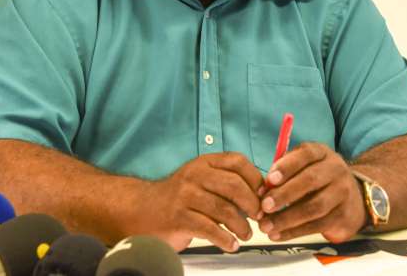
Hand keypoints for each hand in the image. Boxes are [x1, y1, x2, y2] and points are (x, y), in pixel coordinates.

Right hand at [136, 152, 262, 251]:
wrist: (143, 210)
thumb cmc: (180, 198)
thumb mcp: (202, 180)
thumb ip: (227, 183)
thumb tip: (261, 195)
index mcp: (204, 163)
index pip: (237, 161)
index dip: (256, 178)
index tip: (263, 195)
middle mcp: (195, 175)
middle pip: (234, 186)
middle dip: (252, 204)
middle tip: (259, 218)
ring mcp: (185, 196)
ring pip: (224, 210)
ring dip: (241, 226)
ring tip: (246, 235)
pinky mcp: (179, 218)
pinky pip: (210, 229)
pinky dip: (225, 240)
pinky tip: (231, 244)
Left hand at [258, 142, 365, 242]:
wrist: (354, 198)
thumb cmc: (318, 179)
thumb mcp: (305, 166)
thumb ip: (284, 172)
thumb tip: (264, 188)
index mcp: (322, 153)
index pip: (306, 154)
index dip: (287, 166)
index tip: (269, 180)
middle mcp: (336, 170)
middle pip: (310, 181)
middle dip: (284, 194)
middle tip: (264, 206)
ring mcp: (343, 193)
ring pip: (314, 207)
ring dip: (287, 218)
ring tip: (266, 225)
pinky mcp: (344, 216)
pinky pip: (317, 225)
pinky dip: (294, 232)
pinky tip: (278, 234)